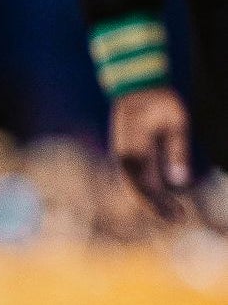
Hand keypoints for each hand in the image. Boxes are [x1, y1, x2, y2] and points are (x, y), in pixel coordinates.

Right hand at [110, 86, 191, 219]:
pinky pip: (135, 178)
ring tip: (173, 211)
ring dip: (152, 201)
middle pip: (138, 192)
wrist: (136, 86)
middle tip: (179, 219)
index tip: (178, 216)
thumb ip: (177, 152)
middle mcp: (125, 158)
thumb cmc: (159, 101)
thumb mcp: (177, 122)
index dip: (160, 206)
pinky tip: (162, 195)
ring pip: (135, 187)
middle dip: (157, 208)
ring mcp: (123, 156)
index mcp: (135, 152)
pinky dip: (147, 190)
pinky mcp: (126, 154)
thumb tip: (181, 182)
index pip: (146, 188)